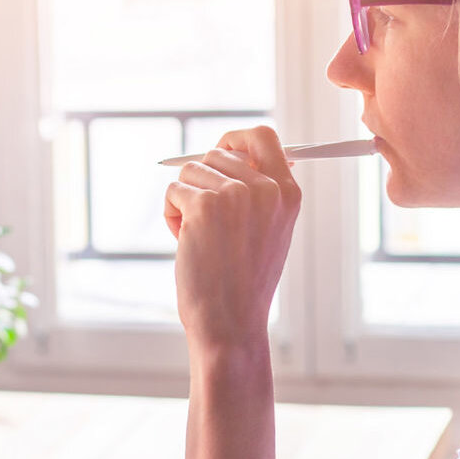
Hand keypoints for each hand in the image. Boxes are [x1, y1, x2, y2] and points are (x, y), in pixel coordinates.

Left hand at [163, 125, 300, 350]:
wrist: (231, 322)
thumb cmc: (244, 282)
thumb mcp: (269, 230)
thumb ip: (259, 191)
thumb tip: (233, 151)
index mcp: (288, 193)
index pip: (263, 136)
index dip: (235, 139)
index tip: (220, 150)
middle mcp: (266, 188)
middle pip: (216, 153)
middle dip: (201, 182)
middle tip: (206, 222)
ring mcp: (235, 194)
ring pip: (190, 171)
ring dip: (185, 201)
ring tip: (199, 237)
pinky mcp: (204, 205)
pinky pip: (173, 191)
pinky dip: (171, 215)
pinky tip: (185, 243)